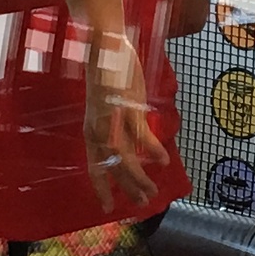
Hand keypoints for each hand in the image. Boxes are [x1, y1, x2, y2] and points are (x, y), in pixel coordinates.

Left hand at [85, 50, 167, 211]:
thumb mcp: (106, 105)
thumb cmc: (107, 73)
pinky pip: (142, 136)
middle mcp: (98, 129)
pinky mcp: (127, 108)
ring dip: (139, 178)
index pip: (93, 167)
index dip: (100, 188)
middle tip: (140, 204)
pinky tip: (163, 161)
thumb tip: (132, 142)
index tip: (106, 208)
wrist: (105, 47)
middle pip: (112, 168)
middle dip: (126, 189)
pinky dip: (153, 149)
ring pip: (126, 159)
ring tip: (152, 192)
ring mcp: (113, 120)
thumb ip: (116, 125)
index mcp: (91, 130)